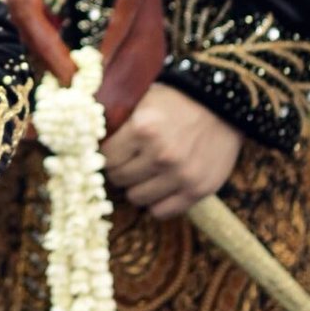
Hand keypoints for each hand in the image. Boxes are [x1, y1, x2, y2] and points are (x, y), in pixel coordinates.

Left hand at [101, 85, 240, 219]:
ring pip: (138, 198)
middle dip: (120, 170)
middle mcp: (161, 155)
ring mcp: (181, 175)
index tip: (112, 152)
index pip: (106, 158)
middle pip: (120, 179)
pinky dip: (157, 202)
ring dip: (138, 187)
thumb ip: (118, 118)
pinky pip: (162, 211)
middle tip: (129, 161)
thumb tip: (85, 135)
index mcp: (143, 129)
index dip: (106, 155)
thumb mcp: (144, 98)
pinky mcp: (199, 189)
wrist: (224, 104)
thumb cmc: (179, 99)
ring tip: (146, 172)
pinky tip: (160, 186)